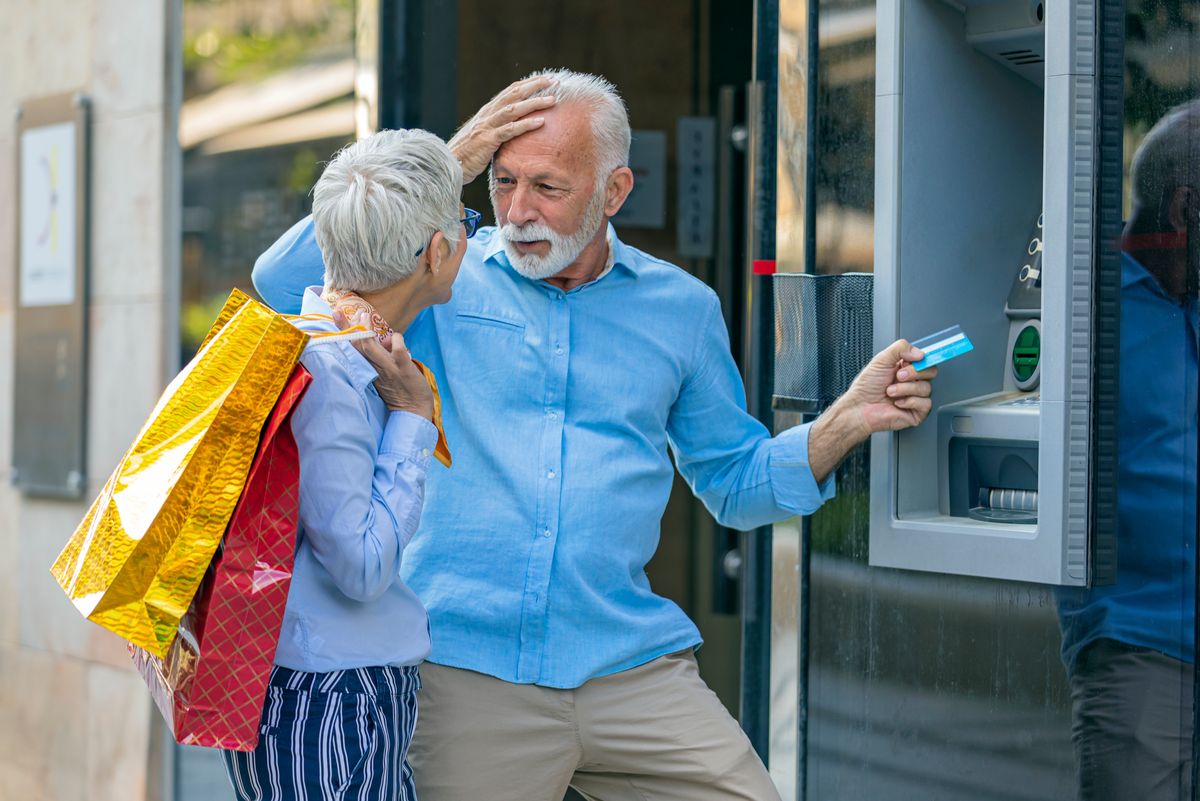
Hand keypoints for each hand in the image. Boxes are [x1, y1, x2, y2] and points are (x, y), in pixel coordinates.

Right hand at [337, 311, 434, 419]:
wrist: (414, 411)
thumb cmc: (400, 392)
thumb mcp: (383, 376)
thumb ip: (380, 359)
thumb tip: (384, 340)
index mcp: (368, 371)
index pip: (352, 350)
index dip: (343, 334)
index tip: (335, 317)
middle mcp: (374, 369)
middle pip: (356, 346)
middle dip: (346, 328)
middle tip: (337, 312)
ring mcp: (388, 367)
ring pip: (370, 347)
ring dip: (365, 330)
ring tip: (363, 316)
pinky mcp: (402, 367)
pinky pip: (397, 346)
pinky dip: (395, 339)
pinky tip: (395, 340)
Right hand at [449, 75, 557, 182]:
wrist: (448, 164)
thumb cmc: (467, 154)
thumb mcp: (484, 136)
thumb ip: (498, 129)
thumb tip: (514, 129)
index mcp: (488, 111)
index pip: (511, 91)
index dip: (529, 83)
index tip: (546, 79)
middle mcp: (487, 114)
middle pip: (514, 93)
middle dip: (535, 85)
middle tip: (555, 82)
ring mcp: (487, 126)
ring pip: (513, 108)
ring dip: (534, 102)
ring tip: (552, 100)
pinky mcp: (487, 140)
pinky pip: (509, 130)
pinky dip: (526, 124)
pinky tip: (541, 122)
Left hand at [806, 340, 936, 481]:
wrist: (860, 408)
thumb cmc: (866, 387)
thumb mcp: (881, 360)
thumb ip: (900, 348)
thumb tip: (920, 353)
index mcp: (906, 367)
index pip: (926, 359)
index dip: (925, 358)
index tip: (920, 359)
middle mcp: (912, 381)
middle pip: (931, 371)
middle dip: (914, 373)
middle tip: (898, 376)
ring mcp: (915, 396)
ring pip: (927, 388)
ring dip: (905, 389)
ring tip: (890, 392)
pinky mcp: (917, 412)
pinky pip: (926, 404)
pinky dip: (910, 402)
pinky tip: (897, 403)